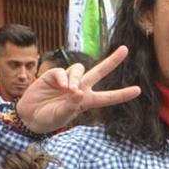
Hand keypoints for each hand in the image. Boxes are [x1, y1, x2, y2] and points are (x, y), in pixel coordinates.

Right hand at [16, 45, 143, 134]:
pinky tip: (61, 86)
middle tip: (125, 50)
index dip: (122, 94)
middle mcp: (80, 89)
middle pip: (99, 72)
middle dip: (112, 61)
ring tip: (70, 91)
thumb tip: (79, 91)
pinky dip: (63, 78)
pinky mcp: (53, 76)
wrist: (30, 116)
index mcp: (86, 101)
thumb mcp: (63, 116)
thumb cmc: (49, 119)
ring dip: (76, 78)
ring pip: (79, 69)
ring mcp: (67, 81)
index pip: (107, 97)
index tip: (138, 90)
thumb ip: (72, 104)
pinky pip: (62, 71)